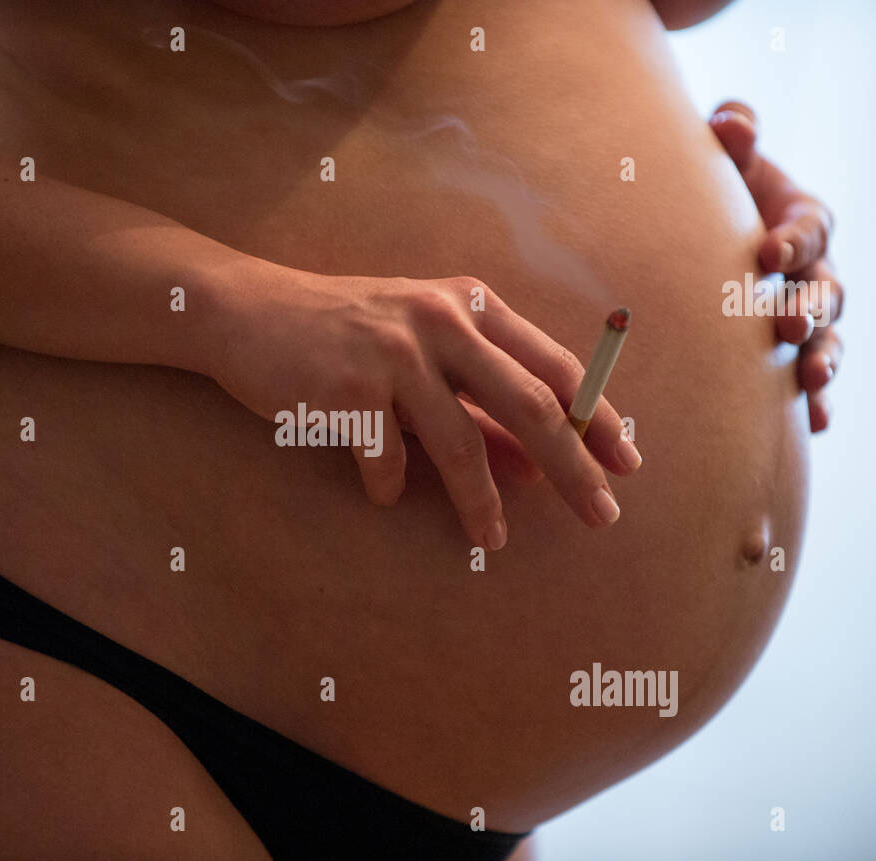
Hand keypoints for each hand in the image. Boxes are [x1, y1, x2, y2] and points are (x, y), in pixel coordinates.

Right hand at [211, 265, 641, 549]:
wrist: (249, 312)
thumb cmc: (345, 335)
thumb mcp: (421, 358)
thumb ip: (477, 407)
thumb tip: (534, 469)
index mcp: (471, 305)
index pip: (555, 367)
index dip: (596, 419)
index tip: (626, 466)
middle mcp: (441, 319)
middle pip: (528, 403)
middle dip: (571, 467)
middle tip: (601, 516)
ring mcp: (393, 351)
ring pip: (459, 442)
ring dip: (480, 501)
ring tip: (491, 541)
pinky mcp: (346, 385)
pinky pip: (385, 456)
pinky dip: (389, 485)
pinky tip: (382, 492)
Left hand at [709, 100, 843, 432]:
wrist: (694, 240)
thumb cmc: (712, 194)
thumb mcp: (723, 162)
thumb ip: (732, 135)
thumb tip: (729, 124)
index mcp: (802, 221)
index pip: (810, 229)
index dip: (793, 239)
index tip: (766, 251)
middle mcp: (815, 272)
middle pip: (827, 290)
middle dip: (810, 305)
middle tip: (786, 320)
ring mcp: (808, 318)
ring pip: (827, 340)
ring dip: (822, 359)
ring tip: (810, 379)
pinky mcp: (791, 357)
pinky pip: (811, 384)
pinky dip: (815, 404)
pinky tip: (814, 426)